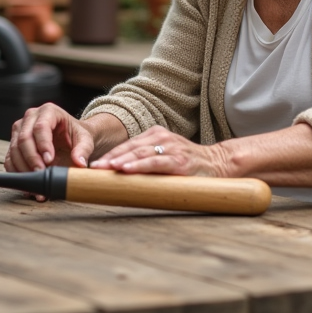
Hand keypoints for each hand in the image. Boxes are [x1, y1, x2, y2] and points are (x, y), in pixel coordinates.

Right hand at [5, 102, 94, 172]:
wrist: (70, 139)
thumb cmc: (76, 136)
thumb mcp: (85, 140)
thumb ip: (83, 150)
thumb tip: (80, 163)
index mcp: (48, 111)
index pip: (40, 127)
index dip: (43, 145)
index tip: (49, 160)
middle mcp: (30, 117)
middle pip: (24, 138)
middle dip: (32, 158)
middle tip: (41, 173)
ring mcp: (19, 130)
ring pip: (14, 150)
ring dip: (23, 168)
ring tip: (36, 181)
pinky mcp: (14, 144)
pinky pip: (10, 159)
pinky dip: (17, 173)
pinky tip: (28, 184)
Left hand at [90, 125, 230, 176]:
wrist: (218, 163)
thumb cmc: (189, 164)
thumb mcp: (166, 157)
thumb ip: (148, 161)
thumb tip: (122, 177)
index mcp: (156, 135)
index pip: (128, 145)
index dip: (110, 155)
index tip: (93, 165)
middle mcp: (162, 138)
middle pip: (130, 148)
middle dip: (110, 159)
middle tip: (92, 169)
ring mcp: (171, 148)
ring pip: (140, 153)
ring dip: (120, 161)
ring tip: (105, 168)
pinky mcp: (179, 161)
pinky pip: (155, 163)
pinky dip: (139, 166)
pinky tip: (126, 170)